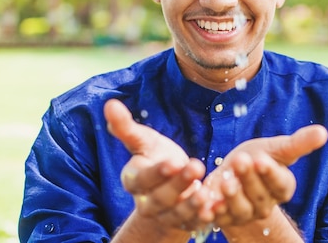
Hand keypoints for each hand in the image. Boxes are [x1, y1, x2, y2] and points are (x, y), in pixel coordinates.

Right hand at [104, 99, 212, 230]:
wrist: (169, 183)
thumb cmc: (155, 156)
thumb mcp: (143, 140)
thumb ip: (126, 127)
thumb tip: (110, 104)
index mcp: (135, 180)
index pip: (142, 179)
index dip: (157, 173)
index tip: (173, 162)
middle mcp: (148, 202)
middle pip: (161, 197)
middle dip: (178, 184)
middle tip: (195, 167)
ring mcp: (167, 215)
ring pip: (177, 213)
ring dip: (192, 204)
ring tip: (206, 193)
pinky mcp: (186, 222)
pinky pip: (194, 222)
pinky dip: (205, 216)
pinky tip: (217, 207)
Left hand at [204, 124, 327, 227]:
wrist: (232, 172)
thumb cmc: (257, 157)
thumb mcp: (276, 148)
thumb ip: (298, 143)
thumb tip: (323, 132)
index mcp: (281, 188)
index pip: (279, 183)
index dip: (270, 173)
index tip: (261, 160)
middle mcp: (265, 205)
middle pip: (258, 195)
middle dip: (248, 178)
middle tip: (240, 161)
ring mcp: (243, 214)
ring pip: (239, 209)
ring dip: (232, 197)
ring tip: (224, 181)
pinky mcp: (222, 217)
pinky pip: (217, 218)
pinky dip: (210, 212)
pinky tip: (203, 201)